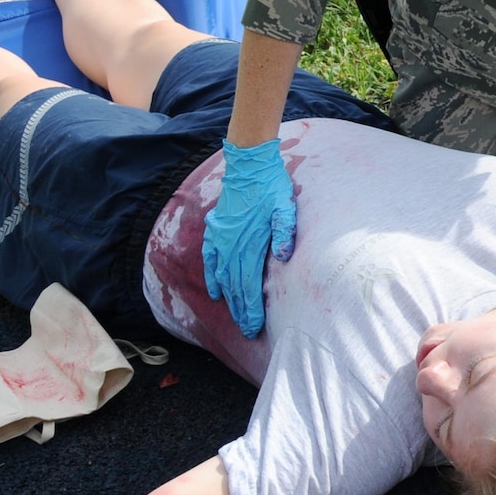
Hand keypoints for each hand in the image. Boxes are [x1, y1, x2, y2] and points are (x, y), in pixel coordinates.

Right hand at [201, 138, 295, 338]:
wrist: (249, 163)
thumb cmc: (271, 185)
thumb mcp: (285, 206)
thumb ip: (285, 230)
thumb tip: (284, 257)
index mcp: (250, 242)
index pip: (249, 284)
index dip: (251, 308)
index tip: (254, 327)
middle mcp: (232, 244)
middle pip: (235, 286)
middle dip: (242, 310)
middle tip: (248, 331)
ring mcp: (221, 238)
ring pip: (222, 276)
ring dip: (229, 299)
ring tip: (235, 316)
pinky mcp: (216, 230)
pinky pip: (210, 259)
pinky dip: (212, 276)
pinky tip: (215, 292)